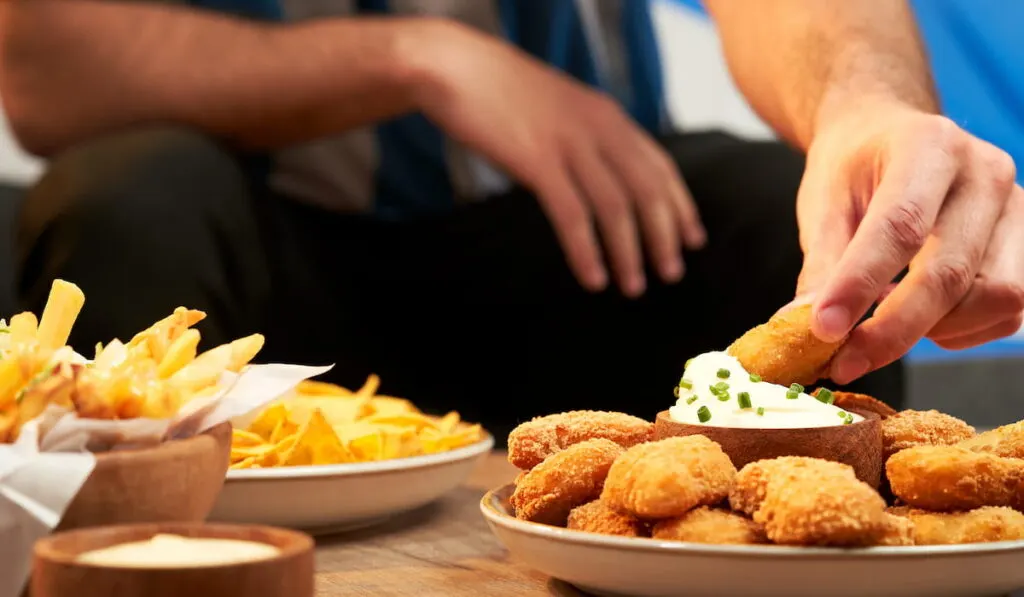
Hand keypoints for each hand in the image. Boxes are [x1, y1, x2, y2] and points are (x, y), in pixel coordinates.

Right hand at [410, 21, 704, 295]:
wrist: (456, 66)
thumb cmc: (501, 93)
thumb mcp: (560, 108)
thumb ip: (587, 137)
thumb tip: (604, 176)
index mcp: (607, 115)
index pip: (660, 165)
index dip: (681, 206)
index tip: (693, 239)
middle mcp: (598, 127)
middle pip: (647, 189)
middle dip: (664, 236)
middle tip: (670, 273)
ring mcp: (569, 143)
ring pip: (615, 206)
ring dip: (629, 252)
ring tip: (633, 286)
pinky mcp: (536, 160)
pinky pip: (571, 214)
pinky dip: (586, 251)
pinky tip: (593, 277)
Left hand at [794, 100, 1022, 383]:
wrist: (890, 137)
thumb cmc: (854, 170)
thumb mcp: (823, 202)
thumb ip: (822, 264)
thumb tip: (807, 327)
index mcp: (928, 145)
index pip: (900, 226)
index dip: (861, 285)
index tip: (824, 330)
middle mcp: (985, 172)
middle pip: (952, 272)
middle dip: (894, 329)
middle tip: (844, 361)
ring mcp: (1017, 209)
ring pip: (994, 297)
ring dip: (932, 330)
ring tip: (882, 325)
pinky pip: (1009, 311)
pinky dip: (961, 331)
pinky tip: (920, 318)